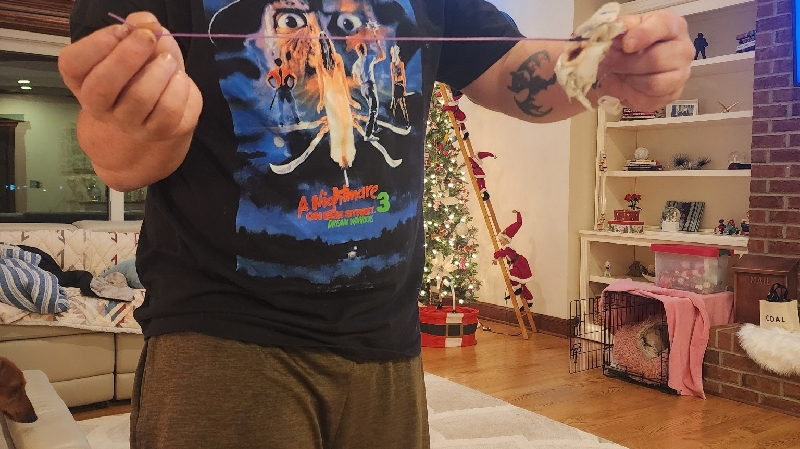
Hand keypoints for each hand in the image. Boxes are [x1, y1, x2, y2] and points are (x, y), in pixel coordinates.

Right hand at [58, 12, 201, 144]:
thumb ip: (138, 26)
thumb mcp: (137, 42)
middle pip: (101, 87)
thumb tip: (147, 23)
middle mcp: (99, 105)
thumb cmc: (144, 69)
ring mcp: (127, 123)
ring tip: (168, 59)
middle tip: (148, 38)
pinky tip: (178, 77)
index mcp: (82, 79)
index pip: (72, 64)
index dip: (96, 44)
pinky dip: (178, 87)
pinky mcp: (158, 131)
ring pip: (139, 98)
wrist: (165, 107)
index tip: (122, 30)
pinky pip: (168, 110)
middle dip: (126, 57)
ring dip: (158, 70)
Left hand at [597, 10, 693, 111]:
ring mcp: (681, 75)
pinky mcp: (671, 95)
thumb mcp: (625, 28)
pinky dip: (628, 96)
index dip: (642, 35)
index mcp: (673, 26)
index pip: (663, 27)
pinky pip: (648, 101)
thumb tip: (614, 33)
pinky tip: (620, 86)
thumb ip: (621, 27)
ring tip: (615, 74)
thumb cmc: (631, 41)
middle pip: (657, 60)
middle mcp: (684, 50)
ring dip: (628, 81)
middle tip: (610, 62)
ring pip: (653, 84)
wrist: (631, 62)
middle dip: (627, 63)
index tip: (626, 44)